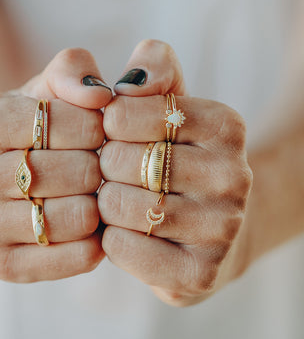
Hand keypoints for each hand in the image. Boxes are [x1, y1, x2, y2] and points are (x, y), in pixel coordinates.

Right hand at [0, 48, 112, 281]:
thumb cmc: (22, 132)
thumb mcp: (42, 90)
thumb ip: (72, 71)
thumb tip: (101, 95)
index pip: (76, 124)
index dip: (99, 128)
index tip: (93, 132)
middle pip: (81, 172)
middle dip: (99, 167)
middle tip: (93, 166)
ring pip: (80, 217)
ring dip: (98, 204)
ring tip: (88, 193)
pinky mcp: (2, 265)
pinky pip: (78, 256)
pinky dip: (96, 239)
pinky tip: (87, 223)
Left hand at [98, 40, 252, 305]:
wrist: (209, 228)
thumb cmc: (176, 156)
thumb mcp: (169, 101)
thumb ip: (153, 66)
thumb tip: (129, 82)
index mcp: (224, 125)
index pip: (126, 113)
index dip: (106, 126)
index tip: (114, 133)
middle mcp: (234, 176)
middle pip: (121, 162)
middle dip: (104, 166)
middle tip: (114, 172)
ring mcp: (223, 228)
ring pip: (120, 206)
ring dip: (105, 204)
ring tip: (117, 200)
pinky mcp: (201, 272)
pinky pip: (121, 249)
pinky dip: (109, 239)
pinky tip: (125, 231)